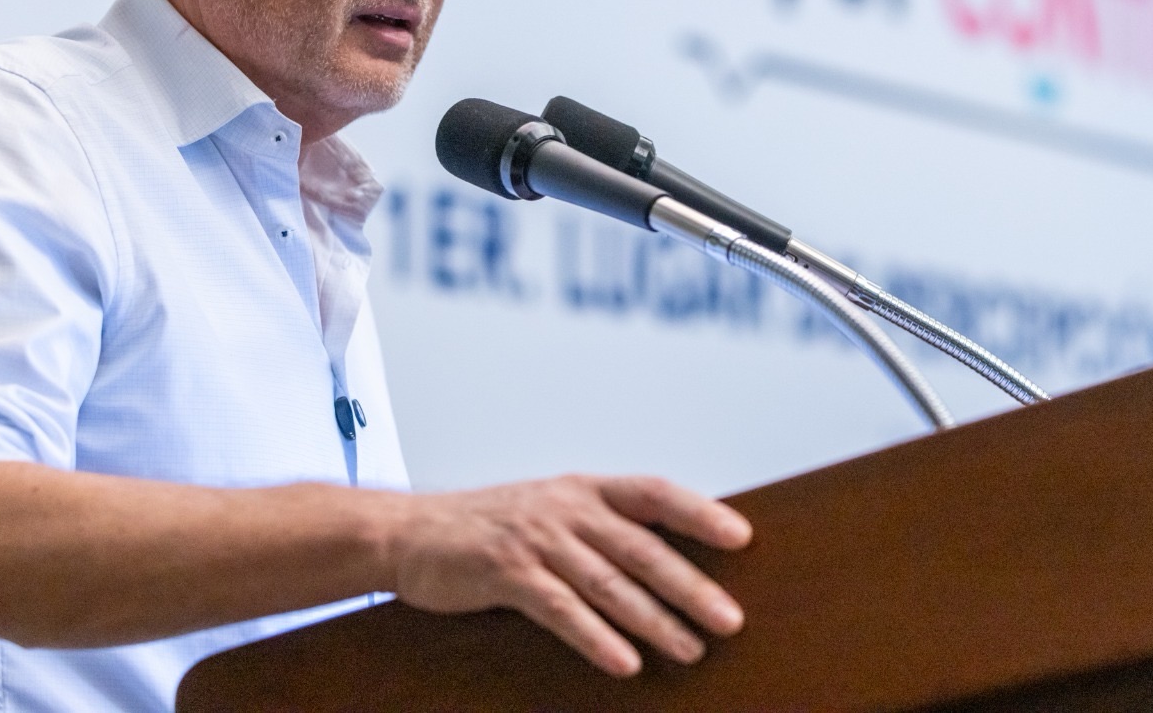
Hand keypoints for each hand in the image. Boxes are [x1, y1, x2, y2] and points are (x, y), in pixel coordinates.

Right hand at [387, 475, 752, 675]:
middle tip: (730, 619)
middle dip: (690, 586)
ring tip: (690, 649)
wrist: (411, 532)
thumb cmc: (490, 526)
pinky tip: (624, 662)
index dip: (698, 512)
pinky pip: (561, 611)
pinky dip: (595, 638)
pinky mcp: (507, 574)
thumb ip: (601, 526)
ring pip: (608, 584)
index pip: (654, 492)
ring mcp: (537, 540)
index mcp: (584, 489)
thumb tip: (666, 557)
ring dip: (654, 621)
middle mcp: (566, 508)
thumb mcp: (551, 510)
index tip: (741, 536)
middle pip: (641, 548)